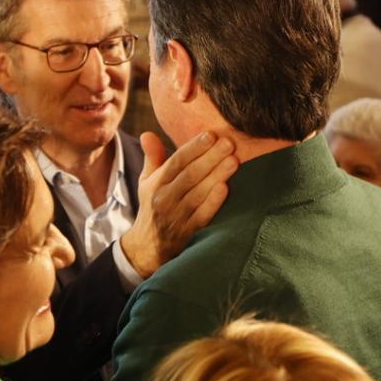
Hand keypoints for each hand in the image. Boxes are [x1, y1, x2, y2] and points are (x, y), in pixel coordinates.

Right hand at [119, 132, 237, 278]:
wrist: (148, 247)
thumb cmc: (153, 207)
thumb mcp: (147, 182)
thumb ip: (152, 157)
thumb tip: (147, 133)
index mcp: (156, 184)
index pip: (176, 162)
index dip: (193, 148)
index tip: (211, 135)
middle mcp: (164, 199)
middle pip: (189, 175)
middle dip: (210, 157)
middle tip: (229, 143)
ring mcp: (176, 217)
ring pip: (198, 193)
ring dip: (216, 175)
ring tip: (233, 161)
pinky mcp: (188, 232)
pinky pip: (202, 215)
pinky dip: (213, 202)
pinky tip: (225, 188)